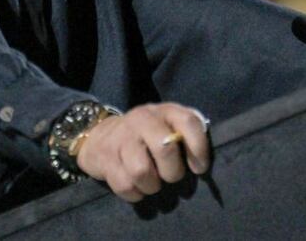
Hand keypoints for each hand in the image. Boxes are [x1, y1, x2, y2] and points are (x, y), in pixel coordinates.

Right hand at [75, 103, 209, 201]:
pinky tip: (137, 186)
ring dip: (151, 186)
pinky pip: (125, 185)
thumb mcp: (169, 126)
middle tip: (171, 176)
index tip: (199, 168)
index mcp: (165, 111)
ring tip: (152, 183)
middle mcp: (143, 119)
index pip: (188, 122)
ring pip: (141, 171)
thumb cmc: (148, 135)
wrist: (103, 135)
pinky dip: (135, 194)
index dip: (198, 148)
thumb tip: (202, 161)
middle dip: (172, 172)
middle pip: (165, 149)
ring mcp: (121, 137)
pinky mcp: (105, 157)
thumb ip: (188, 135)